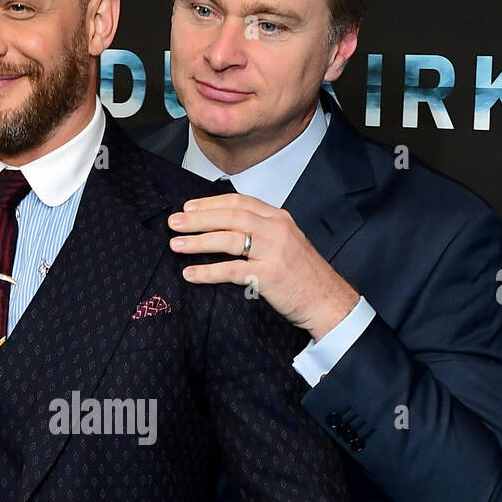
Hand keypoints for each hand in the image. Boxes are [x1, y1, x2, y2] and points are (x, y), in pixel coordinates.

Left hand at [168, 193, 358, 340]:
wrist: (327, 300)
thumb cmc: (302, 275)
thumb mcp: (285, 242)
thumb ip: (261, 231)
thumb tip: (224, 228)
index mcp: (278, 218)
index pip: (239, 202)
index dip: (210, 203)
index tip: (188, 207)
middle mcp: (276, 229)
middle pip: (229, 217)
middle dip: (197, 219)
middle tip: (174, 222)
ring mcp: (273, 251)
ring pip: (227, 239)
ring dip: (197, 242)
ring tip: (176, 245)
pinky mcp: (268, 275)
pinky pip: (231, 270)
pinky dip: (208, 272)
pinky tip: (190, 274)